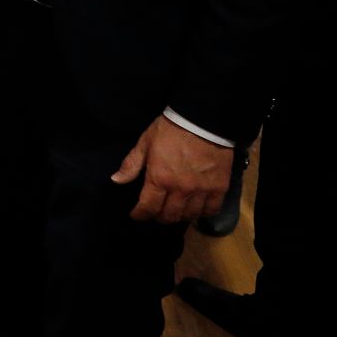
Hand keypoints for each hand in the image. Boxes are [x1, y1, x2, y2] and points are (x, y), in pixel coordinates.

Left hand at [111, 115, 233, 222]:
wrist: (201, 120)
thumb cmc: (170, 130)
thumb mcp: (145, 143)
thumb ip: (131, 164)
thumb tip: (116, 180)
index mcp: (160, 178)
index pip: (148, 207)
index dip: (140, 214)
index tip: (137, 215)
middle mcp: (181, 189)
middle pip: (169, 215)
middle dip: (159, 217)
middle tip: (155, 212)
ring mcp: (201, 190)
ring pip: (189, 215)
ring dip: (180, 216)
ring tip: (174, 211)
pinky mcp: (219, 187)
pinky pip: (211, 210)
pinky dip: (202, 213)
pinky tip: (196, 209)